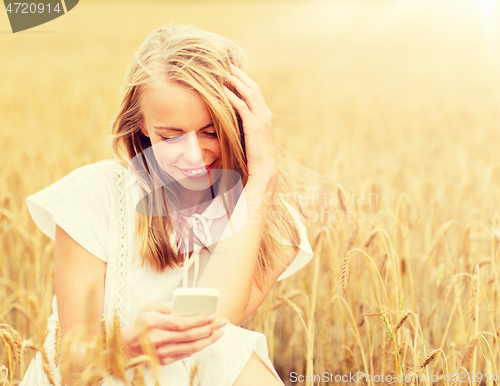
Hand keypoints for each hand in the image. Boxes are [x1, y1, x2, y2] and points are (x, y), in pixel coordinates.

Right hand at [122, 301, 228, 364]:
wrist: (127, 347)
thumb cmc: (141, 323)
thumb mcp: (149, 308)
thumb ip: (168, 305)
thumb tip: (187, 305)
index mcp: (154, 322)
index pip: (181, 323)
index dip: (199, 320)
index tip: (213, 315)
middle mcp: (158, 339)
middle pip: (190, 335)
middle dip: (210, 328)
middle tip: (223, 322)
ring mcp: (162, 352)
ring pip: (191, 347)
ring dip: (209, 340)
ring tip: (220, 332)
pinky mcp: (165, 361)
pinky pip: (187, 354)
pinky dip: (199, 347)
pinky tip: (208, 340)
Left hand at [224, 64, 276, 182]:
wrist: (264, 169)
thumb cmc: (255, 156)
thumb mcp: (251, 137)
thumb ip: (245, 125)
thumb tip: (233, 119)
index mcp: (265, 115)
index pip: (255, 91)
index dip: (244, 80)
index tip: (233, 71)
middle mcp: (265, 113)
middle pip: (253, 87)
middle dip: (240, 74)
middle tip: (227, 64)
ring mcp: (261, 119)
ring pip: (248, 92)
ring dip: (235, 80)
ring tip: (223, 72)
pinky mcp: (253, 125)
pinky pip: (241, 105)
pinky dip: (232, 96)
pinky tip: (222, 89)